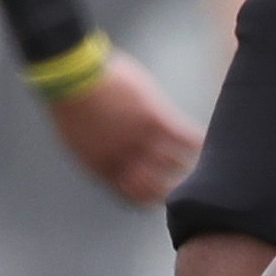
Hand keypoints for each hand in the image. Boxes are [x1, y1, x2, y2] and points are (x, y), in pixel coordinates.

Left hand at [42, 48, 198, 203]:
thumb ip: (100, 154)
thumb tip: (113, 162)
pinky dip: (197, 141)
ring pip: (173, 162)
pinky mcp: (154, 118)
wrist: (70, 76)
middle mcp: (125, 159)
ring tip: (195, 160)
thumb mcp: (78, 139)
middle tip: (179, 186)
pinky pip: (183, 137)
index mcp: (103, 167)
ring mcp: (140, 139)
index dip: (144, 200)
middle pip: (155, 186)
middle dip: (168, 189)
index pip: (130, 195)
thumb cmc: (70, 103)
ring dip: (185, 164)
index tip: (154, 199)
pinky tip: (205, 141)